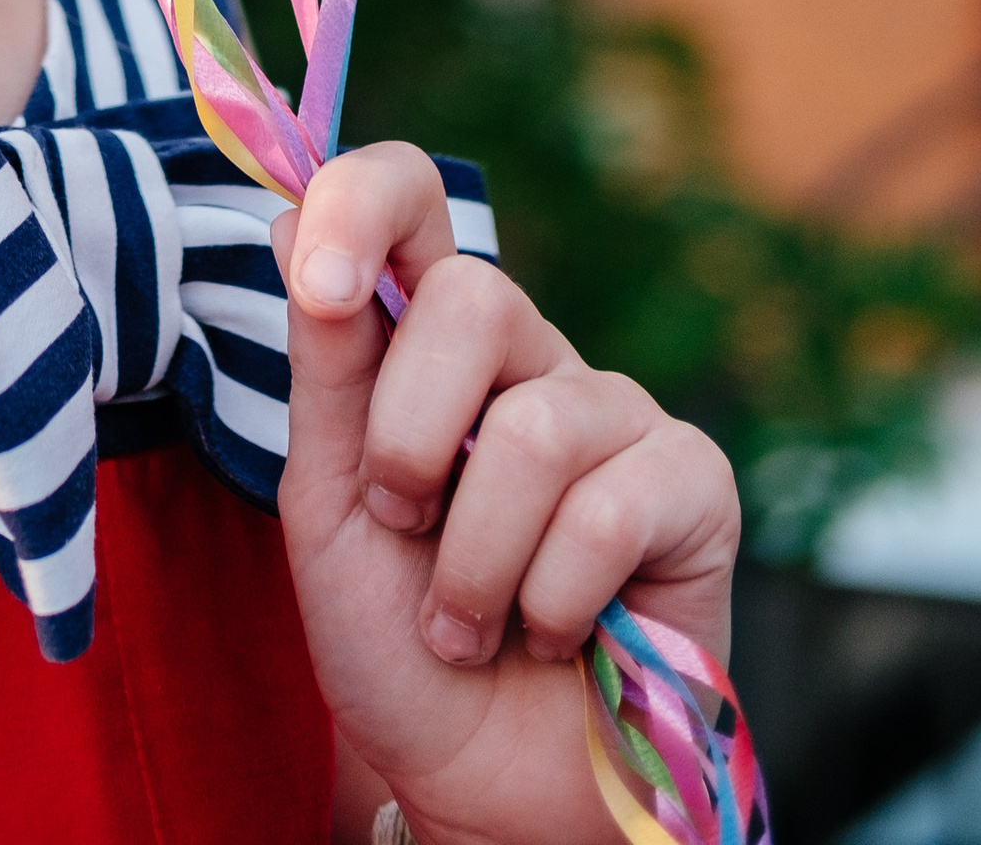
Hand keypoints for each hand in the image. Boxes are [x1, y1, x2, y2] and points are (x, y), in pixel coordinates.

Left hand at [273, 143, 738, 844]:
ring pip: (532, 430)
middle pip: (473, 295)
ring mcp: (615, 414)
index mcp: (427, 340)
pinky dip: (551, 597)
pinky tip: (550, 634)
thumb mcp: (326, 503)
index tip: (314, 284)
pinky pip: (611, 508)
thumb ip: (323, 366)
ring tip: (466, 622)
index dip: (360, 202)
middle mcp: (527, 356)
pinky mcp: (693, 484)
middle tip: (399, 524)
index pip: (410, 197)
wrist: (479, 785)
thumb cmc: (396, 641)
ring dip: (472, 563)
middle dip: (407, 437)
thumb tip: (287, 218)